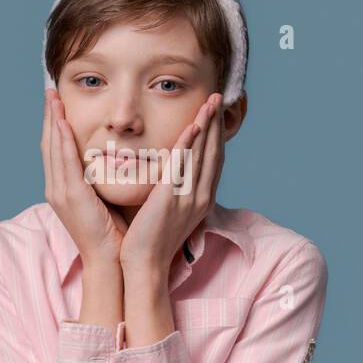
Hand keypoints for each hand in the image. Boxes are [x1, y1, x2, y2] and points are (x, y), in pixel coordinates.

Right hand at [41, 88, 129, 267]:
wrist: (108, 260)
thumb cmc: (111, 231)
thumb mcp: (101, 198)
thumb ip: (98, 178)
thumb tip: (108, 158)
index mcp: (62, 189)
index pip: (55, 149)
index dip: (52, 124)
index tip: (55, 102)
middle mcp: (56, 188)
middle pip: (48, 144)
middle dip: (47, 116)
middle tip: (49, 90)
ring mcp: (60, 192)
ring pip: (53, 149)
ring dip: (51, 121)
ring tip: (52, 97)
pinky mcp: (71, 196)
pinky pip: (64, 162)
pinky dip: (62, 140)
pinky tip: (61, 121)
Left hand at [119, 92, 224, 275]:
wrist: (145, 265)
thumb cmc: (152, 240)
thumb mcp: (171, 212)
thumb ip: (175, 191)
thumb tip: (174, 175)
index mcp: (200, 199)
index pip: (213, 160)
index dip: (216, 135)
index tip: (215, 114)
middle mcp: (200, 196)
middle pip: (213, 152)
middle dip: (216, 123)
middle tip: (218, 98)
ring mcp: (188, 197)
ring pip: (202, 154)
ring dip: (207, 126)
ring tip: (210, 102)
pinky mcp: (171, 198)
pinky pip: (183, 165)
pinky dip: (190, 144)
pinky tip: (194, 125)